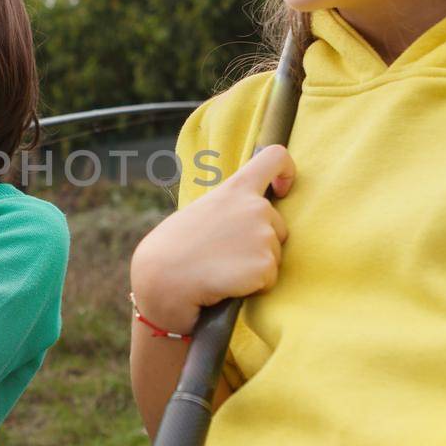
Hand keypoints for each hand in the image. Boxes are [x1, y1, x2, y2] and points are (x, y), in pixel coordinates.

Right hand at [131, 145, 293, 333]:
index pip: (274, 158)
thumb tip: (243, 220)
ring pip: (274, 254)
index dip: (285, 172)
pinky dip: (252, 287)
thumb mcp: (200, 212)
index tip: (281, 189)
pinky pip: (270, 279)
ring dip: (255, 266)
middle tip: (225, 255)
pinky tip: (226, 284)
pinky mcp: (265, 265)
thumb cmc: (172, 249)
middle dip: (261, 242)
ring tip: (221, 270)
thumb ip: (229, 208)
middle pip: (278, 224)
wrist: (160, 280)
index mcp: (236, 189)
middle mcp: (255, 207)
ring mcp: (263, 236)